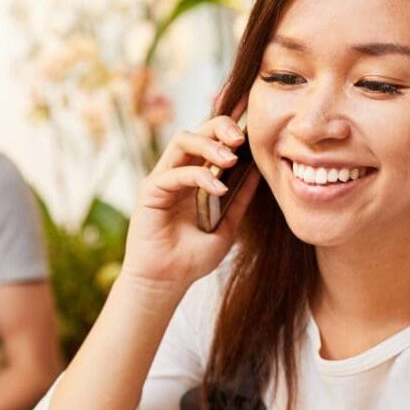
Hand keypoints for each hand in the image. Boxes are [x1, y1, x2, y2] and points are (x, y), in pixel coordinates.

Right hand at [121, 113, 258, 291]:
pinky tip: (218, 189)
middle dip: (220, 127)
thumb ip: (240, 199)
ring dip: (209, 145)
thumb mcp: (227, 225)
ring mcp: (162, 179)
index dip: (230, 128)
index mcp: (195, 177)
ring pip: (182, 142)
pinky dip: (199, 176)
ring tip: (231, 158)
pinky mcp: (150, 191)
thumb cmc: (192, 258)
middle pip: (196, 131)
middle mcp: (177, 172)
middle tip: (241, 139)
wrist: (168, 282)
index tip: (254, 127)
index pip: (211, 140)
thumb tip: (260, 171)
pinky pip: (175, 172)